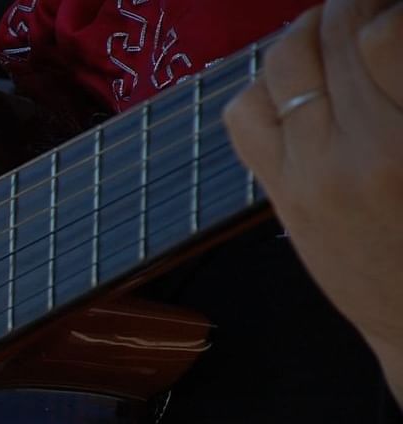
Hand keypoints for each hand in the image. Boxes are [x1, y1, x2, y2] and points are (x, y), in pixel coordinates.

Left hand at [224, 0, 402, 403]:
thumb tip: (389, 37)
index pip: (385, 32)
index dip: (389, 11)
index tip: (393, 15)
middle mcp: (351, 154)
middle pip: (332, 36)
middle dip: (353, 7)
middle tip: (371, 10)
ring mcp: (305, 175)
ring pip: (282, 65)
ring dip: (309, 31)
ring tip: (336, 29)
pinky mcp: (280, 195)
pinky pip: (246, 116)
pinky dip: (264, 84)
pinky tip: (298, 82)